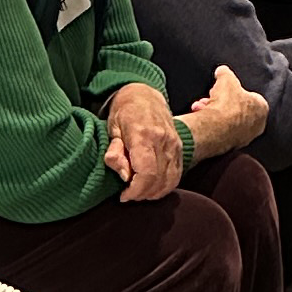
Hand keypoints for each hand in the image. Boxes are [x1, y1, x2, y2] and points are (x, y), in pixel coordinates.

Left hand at [103, 82, 186, 200]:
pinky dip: (164, 187)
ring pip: (169, 181)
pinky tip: (151, 188)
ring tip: (138, 192)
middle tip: (128, 195)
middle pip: (158, 180)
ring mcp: (175, 145)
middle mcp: (164, 140)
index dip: (135, 190)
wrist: (145, 96)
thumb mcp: (112, 129)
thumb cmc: (124, 112)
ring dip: (153, 193)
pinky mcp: (179, 150)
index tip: (123, 195)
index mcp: (144, 134)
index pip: (146, 173)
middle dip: (142, 194)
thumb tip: (124, 176)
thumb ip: (115, 153)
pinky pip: (176, 176)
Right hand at [184, 64, 268, 161]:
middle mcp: (258, 125)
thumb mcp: (226, 79)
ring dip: (213, 112)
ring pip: (227, 121)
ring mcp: (246, 137)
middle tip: (209, 98)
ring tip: (201, 107)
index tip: (223, 90)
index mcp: (262, 107)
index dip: (233, 91)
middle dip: (220, 102)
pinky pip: (221, 132)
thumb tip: (222, 70)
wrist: (216, 129)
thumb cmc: (227, 105)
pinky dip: (212, 125)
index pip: (249, 96)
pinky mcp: (233, 146)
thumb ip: (225, 73)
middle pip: (236, 109)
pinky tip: (201, 119)